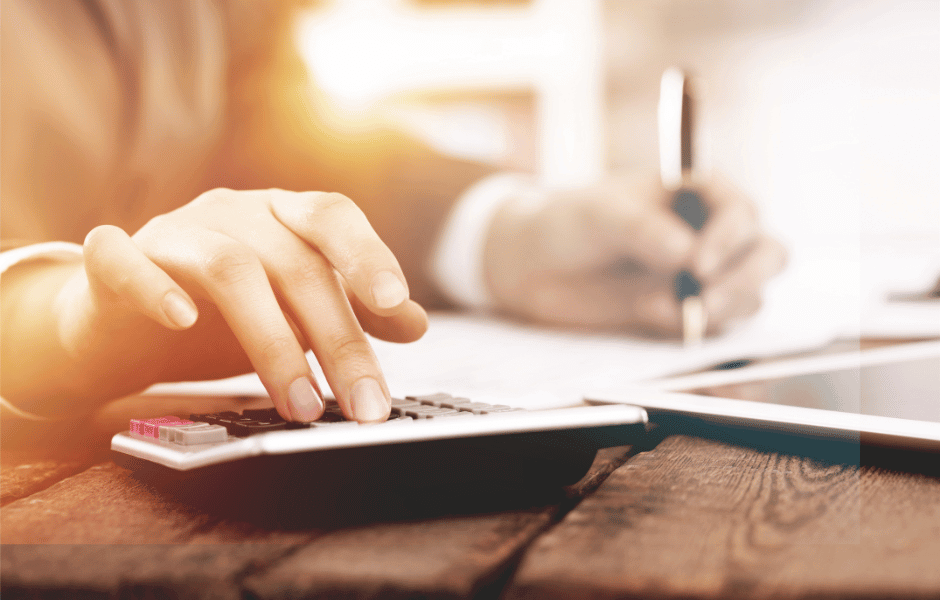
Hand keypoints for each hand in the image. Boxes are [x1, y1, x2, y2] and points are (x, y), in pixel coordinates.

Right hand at [56, 189, 427, 422]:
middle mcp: (232, 214)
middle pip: (294, 263)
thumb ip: (352, 311)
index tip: (395, 303)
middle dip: (338, 338)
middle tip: (365, 404)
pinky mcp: (112, 262)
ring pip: (228, 269)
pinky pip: (125, 261)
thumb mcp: (294, 309)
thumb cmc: (218, 312)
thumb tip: (417, 323)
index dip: (367, 253)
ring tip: (302, 406)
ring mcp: (172, 234)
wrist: (117, 320)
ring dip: (271, 341)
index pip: (332, 217)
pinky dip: (155, 289)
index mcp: (280, 217)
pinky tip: (183, 323)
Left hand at [482, 172, 785, 336]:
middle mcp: (712, 236)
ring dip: (720, 312)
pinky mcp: (687, 319)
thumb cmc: (570, 222)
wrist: (535, 266)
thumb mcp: (599, 215)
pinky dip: (712, 347)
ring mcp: (704, 280)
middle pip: (766, 256)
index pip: (741, 212)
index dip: (729, 238)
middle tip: (705, 302)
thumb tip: (686, 254)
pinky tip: (680, 343)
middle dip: (743, 281)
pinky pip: (719, 337)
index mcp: (699, 195)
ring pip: (748, 299)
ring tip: (661, 313)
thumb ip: (642, 229)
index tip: (697, 265)